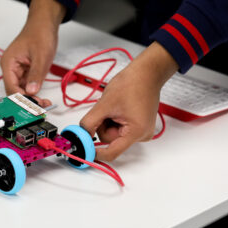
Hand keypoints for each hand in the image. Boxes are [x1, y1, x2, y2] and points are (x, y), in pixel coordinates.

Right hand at [0, 0, 65, 106]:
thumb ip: (35, 75)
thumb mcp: (41, 55)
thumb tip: (31, 91)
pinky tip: (42, 97)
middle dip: (26, 100)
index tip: (31, 106)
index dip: (21, 98)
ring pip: (21, 90)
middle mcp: (10, 68)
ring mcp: (17, 70)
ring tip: (44, 103)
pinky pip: (26, 85)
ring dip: (31, 98)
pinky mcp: (24, 71)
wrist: (44, 23)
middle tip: (40, 107)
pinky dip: (33, 92)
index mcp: (8, 63)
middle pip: (14, 91)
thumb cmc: (40, 33)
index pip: (11, 87)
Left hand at [80, 42, 177, 160]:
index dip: (96, 153)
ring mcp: (141, 131)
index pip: (112, 153)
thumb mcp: (104, 105)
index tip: (84, 150)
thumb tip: (82, 135)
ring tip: (116, 106)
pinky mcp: (139, 126)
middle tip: (107, 110)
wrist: (145, 73)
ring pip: (113, 134)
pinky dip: (114, 119)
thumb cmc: (131, 84)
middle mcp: (142, 135)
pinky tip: (120, 108)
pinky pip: (119, 128)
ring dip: (108, 121)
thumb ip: (90, 123)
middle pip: (111, 140)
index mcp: (136, 132)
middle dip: (103, 125)